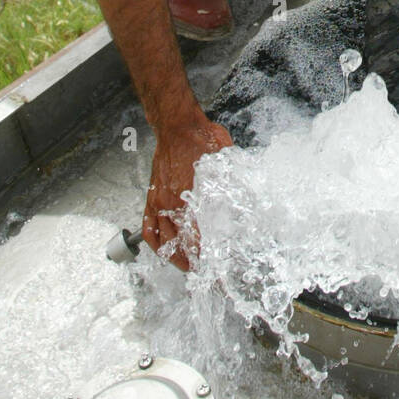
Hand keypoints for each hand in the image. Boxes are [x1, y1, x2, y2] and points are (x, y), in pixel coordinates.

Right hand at [143, 115, 232, 270]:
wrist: (178, 126)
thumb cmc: (203, 140)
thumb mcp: (226, 162)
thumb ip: (235, 182)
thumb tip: (250, 196)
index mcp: (190, 198)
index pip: (197, 239)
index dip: (206, 258)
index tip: (214, 270)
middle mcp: (171, 204)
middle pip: (180, 245)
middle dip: (191, 263)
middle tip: (203, 272)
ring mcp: (159, 201)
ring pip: (162, 241)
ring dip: (173, 257)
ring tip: (186, 265)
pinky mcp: (152, 197)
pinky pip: (148, 226)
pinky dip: (154, 241)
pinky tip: (162, 248)